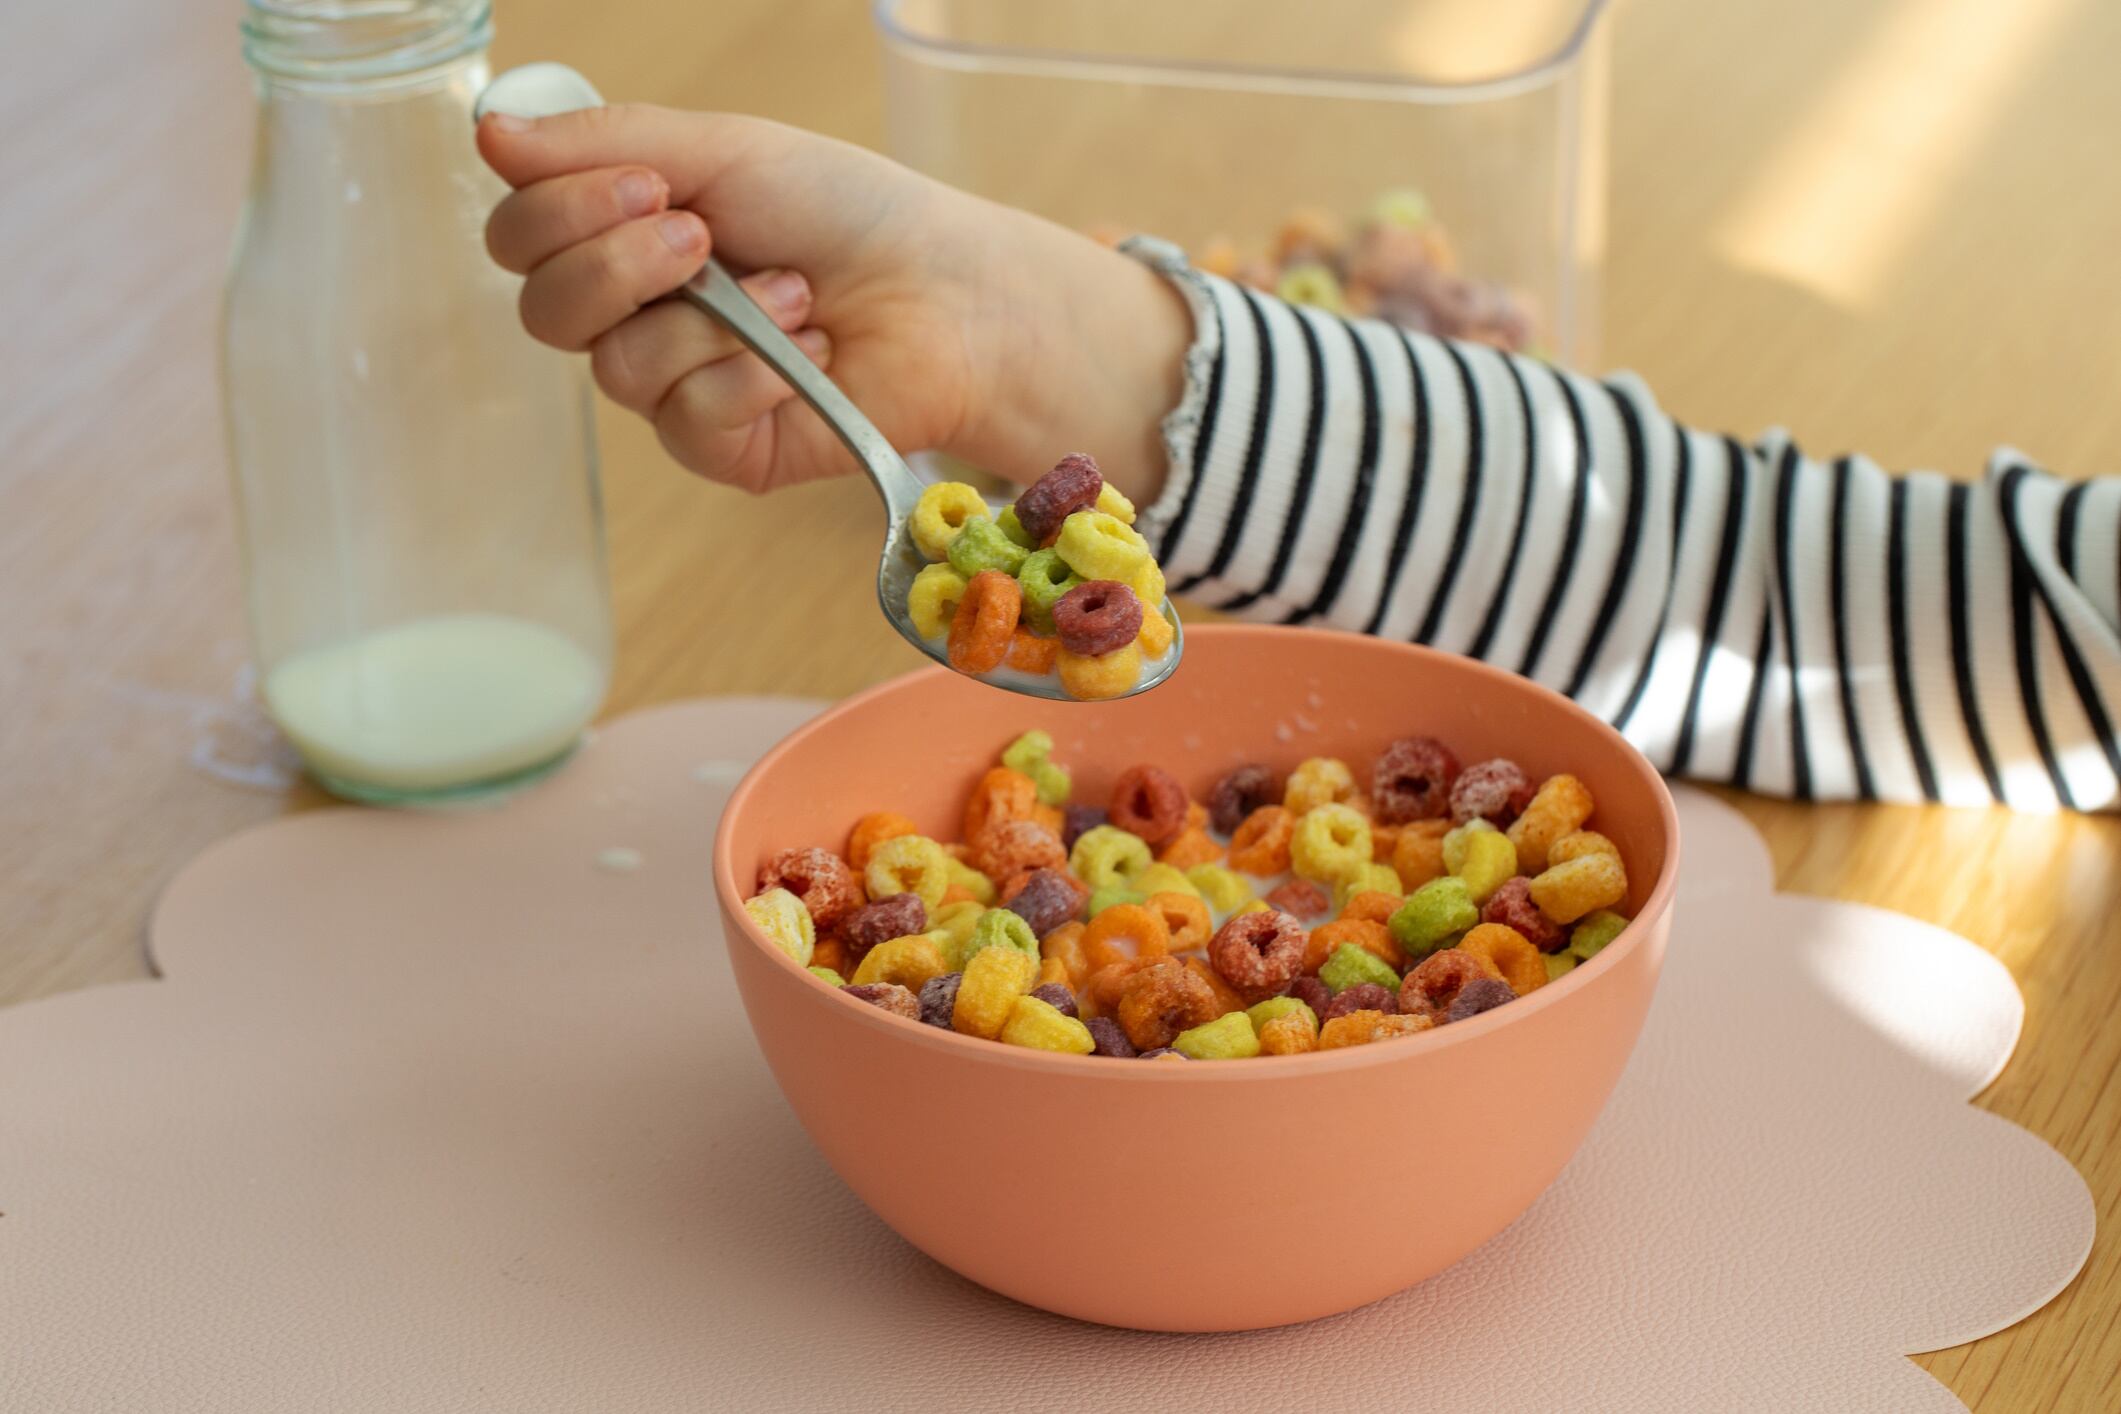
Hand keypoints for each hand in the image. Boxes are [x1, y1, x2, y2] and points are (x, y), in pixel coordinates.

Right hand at [477, 105, 1188, 499]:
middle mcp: (636, 318)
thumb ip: (605, 143)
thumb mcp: (724, 152)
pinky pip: (691, 421)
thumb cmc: (847, 215)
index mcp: (622, 238)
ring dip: (717, 321)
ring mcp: (677, 390)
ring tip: (797, 294)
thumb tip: (487, 132)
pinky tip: (810, 356)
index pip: (520, 238)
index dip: (558, 212)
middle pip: (544, 312)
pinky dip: (754, 378)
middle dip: (618, 265)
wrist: (949, 292)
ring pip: (619, 370)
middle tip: (701, 234)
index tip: (647, 182)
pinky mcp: (726, 450)